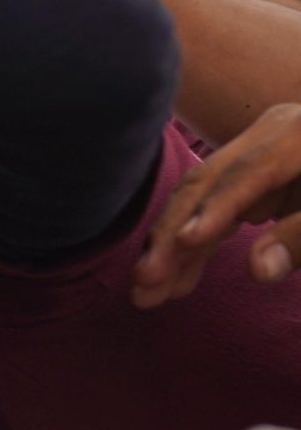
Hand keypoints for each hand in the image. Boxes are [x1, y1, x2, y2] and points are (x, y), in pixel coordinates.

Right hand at [133, 102, 300, 306]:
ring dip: (173, 248)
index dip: (213, 212)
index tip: (183, 246)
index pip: (245, 176)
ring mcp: (258, 151)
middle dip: (172, 237)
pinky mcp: (256, 174)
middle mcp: (269, 135)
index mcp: (297, 136)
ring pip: (201, 199)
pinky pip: (215, 208)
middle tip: (145, 286)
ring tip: (149, 294)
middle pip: (208, 184)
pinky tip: (179, 278)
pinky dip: (196, 243)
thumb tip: (259, 272)